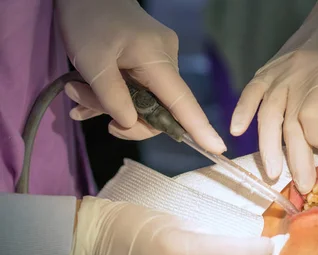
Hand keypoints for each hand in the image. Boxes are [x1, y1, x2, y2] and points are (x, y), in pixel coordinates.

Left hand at [55, 0, 225, 152]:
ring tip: (77, 91)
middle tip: (83, 106)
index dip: (199, 127)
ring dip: (110, 104)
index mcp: (156, 59)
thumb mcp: (91, 62)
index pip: (182, 101)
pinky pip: (140, 88)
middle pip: (159, 108)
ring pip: (145, 101)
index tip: (217, 149)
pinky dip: (115, 95)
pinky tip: (88, 91)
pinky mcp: (151, 59)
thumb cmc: (88, 20)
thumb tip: (131, 124)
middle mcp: (167, 60)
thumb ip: (112, 98)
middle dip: (122, 116)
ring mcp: (161, 59)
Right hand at [230, 0, 317, 192]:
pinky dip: (242, 110)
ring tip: (273, 172)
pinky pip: (251, 92)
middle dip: (295, 156)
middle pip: (289, 121)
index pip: (311, 113)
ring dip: (267, 145)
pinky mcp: (267, 72)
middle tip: (302, 184)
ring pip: (268, 112)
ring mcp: (278, 74)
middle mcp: (297, 75)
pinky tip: (236, 131)